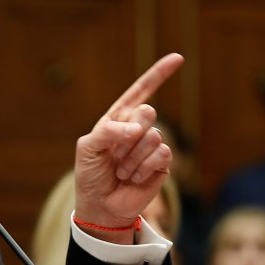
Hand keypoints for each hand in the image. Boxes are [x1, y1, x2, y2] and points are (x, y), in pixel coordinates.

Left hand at [74, 53, 183, 243]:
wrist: (100, 206)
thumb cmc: (91, 175)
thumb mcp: (87, 148)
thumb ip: (106, 131)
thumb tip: (135, 129)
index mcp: (119, 118)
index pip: (141, 91)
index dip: (159, 74)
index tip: (178, 58)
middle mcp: (138, 129)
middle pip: (147, 113)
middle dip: (130, 134)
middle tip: (116, 153)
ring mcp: (151, 146)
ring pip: (154, 137)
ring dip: (132, 157)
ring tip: (122, 170)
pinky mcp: (162, 164)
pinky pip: (162, 155)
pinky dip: (144, 167)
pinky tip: (135, 177)